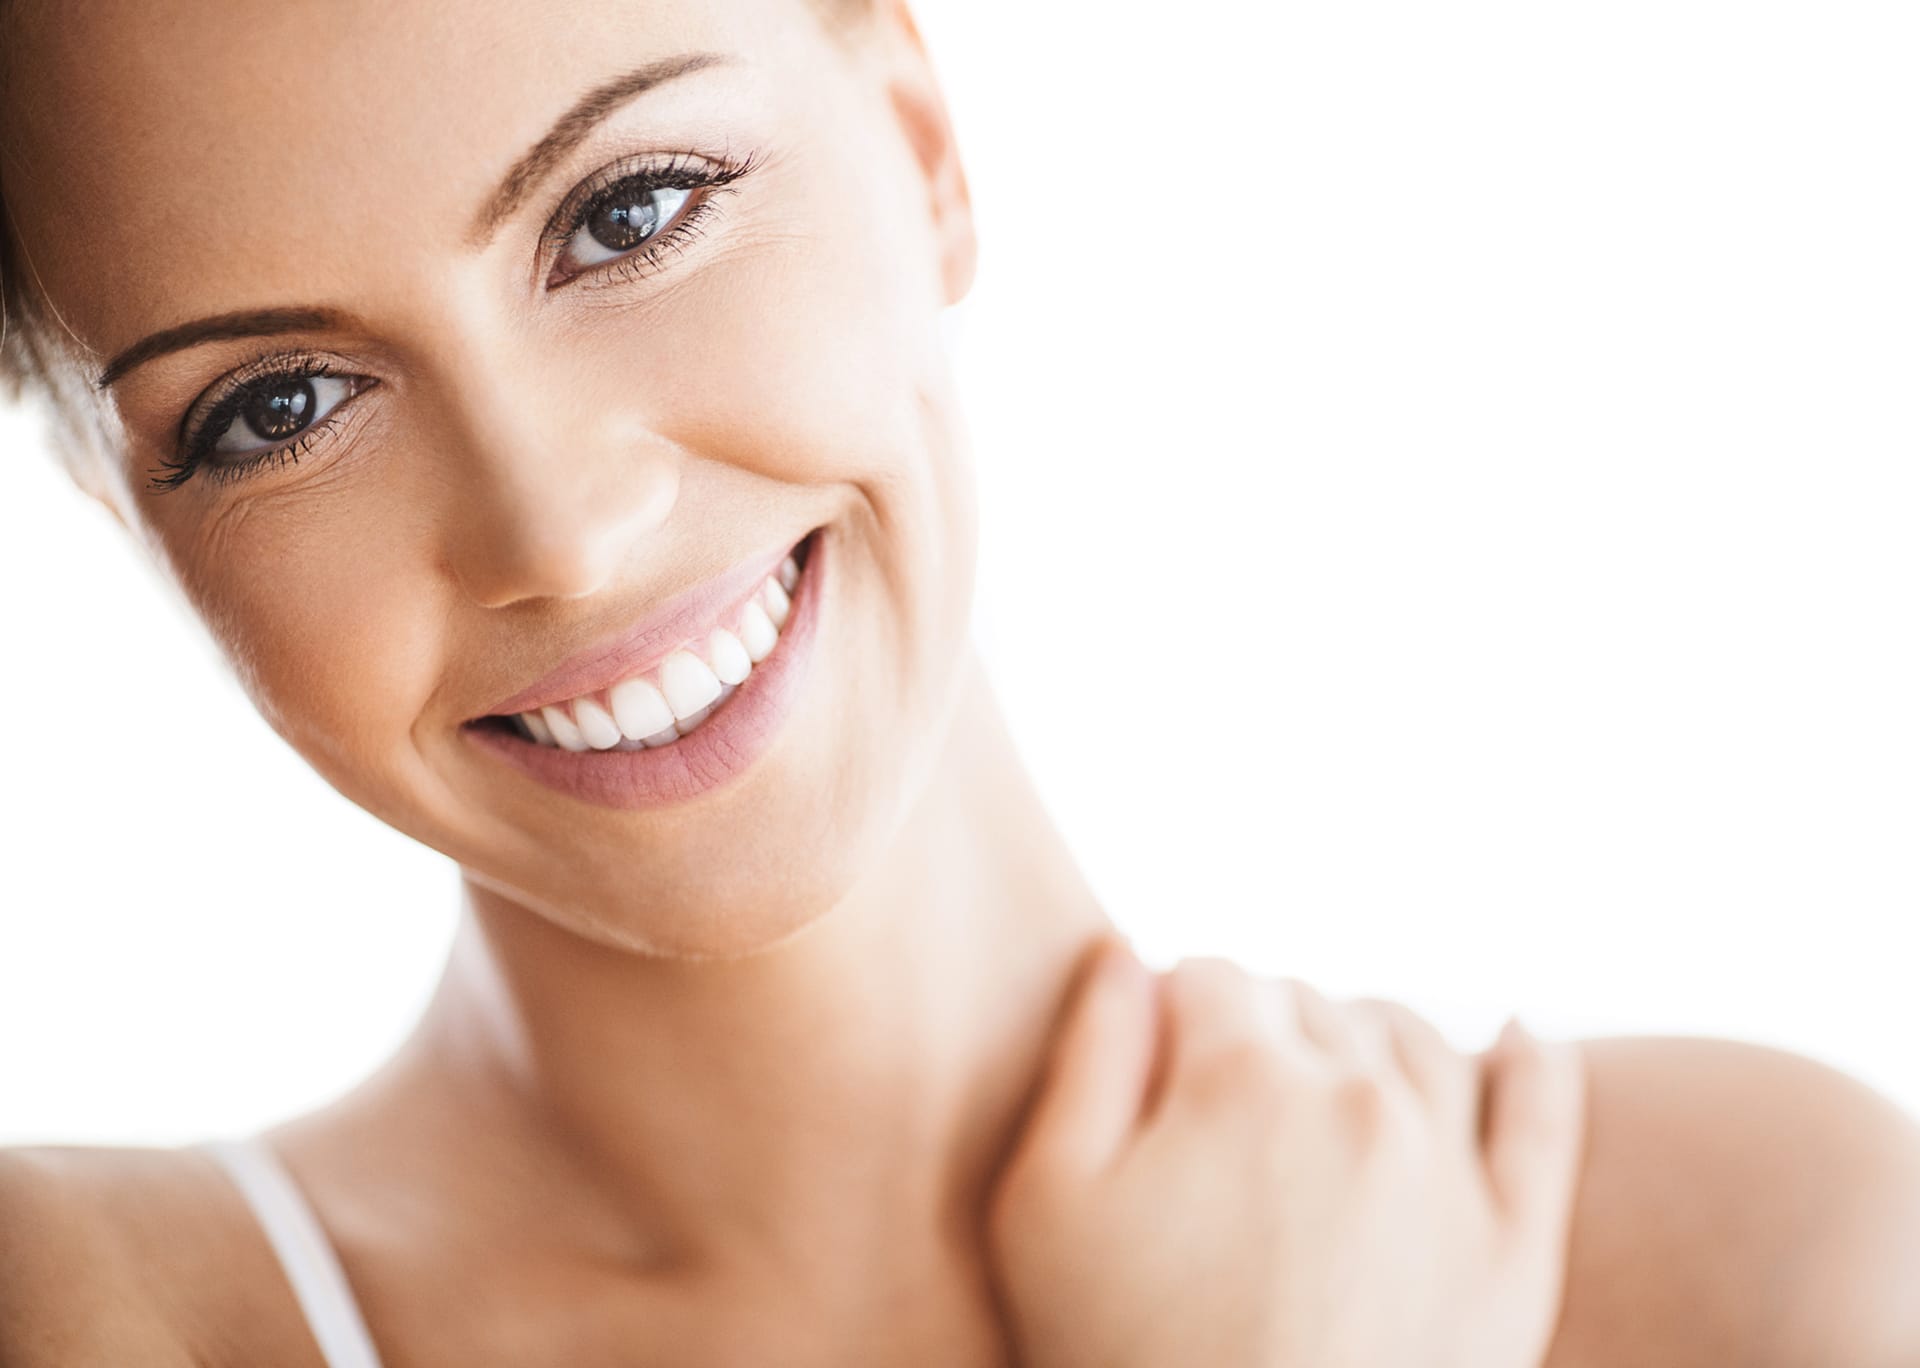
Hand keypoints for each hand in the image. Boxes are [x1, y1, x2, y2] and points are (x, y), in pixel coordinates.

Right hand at [985, 939, 1586, 1367]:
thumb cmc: (1121, 1358)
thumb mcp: (1046, 1207)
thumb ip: (1087, 1057)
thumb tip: (1127, 950)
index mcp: (1242, 1079)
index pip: (1210, 975)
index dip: (1169, 1016)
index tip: (1149, 1075)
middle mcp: (1360, 1100)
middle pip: (1306, 1002)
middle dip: (1256, 1032)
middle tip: (1217, 1111)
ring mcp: (1448, 1171)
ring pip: (1412, 1038)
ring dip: (1360, 1035)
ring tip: (1320, 1075)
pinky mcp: (1512, 1248)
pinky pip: (1540, 1114)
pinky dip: (1532, 1062)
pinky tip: (1516, 1033)